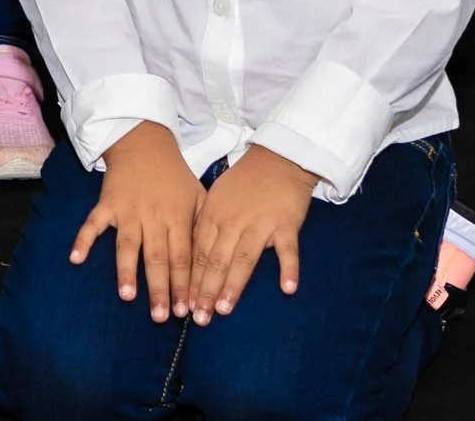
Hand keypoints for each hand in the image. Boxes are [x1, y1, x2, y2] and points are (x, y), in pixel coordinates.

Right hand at [73, 120, 204, 323]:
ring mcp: (127, 210)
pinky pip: (93, 223)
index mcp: (177, 217)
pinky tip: (76, 259)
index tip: (186, 311)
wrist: (144, 142)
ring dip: (126, 271)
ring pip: (127, 245)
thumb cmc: (175, 175)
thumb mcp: (199, 196)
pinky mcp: (106, 203)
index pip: (183, 257)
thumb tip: (214, 264)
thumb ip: (204, 228)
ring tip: (127, 296)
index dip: (184, 284)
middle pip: (157, 257)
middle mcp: (153, 216)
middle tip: (159, 317)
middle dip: (159, 288)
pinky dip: (83, 240)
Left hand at [187, 145, 316, 323]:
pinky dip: (288, 268)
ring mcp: (260, 222)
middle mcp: (233, 220)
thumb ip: (205, 227)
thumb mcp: (216, 198)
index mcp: (213, 215)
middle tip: (200, 317)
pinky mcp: (287, 223)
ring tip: (225, 309)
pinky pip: (288, 249)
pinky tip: (287, 288)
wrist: (277, 158)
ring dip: (234, 284)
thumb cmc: (243, 183)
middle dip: (206, 290)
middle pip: (216, 259)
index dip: (191, 280)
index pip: (198, 252)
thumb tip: (190, 259)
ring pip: (244, 258)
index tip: (185, 305)